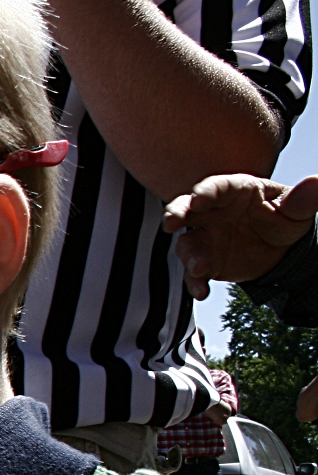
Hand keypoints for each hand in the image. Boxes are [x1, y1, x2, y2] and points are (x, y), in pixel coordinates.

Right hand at [163, 174, 317, 294]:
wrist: (280, 249)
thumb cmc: (284, 218)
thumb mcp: (297, 210)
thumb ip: (304, 199)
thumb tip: (317, 183)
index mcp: (234, 192)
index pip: (216, 187)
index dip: (205, 192)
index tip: (197, 199)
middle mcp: (212, 212)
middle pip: (186, 208)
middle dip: (176, 213)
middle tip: (170, 222)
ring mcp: (205, 237)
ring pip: (187, 243)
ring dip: (190, 255)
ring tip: (200, 267)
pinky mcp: (205, 261)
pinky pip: (194, 272)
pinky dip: (194, 282)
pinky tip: (202, 292)